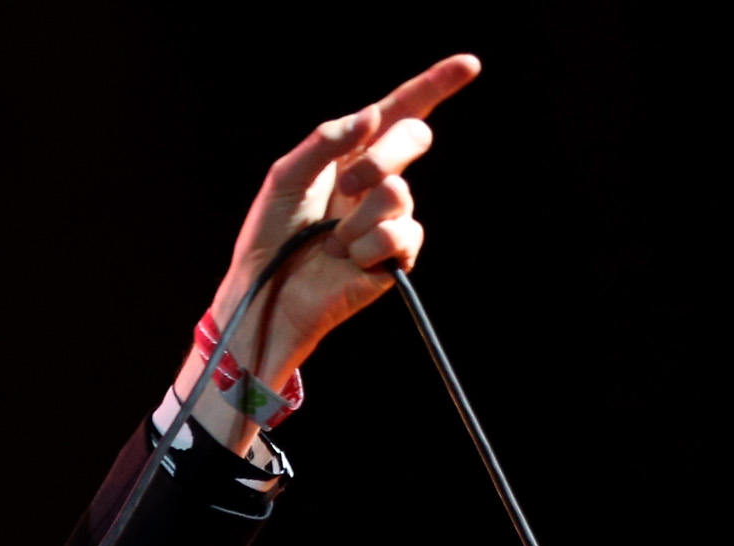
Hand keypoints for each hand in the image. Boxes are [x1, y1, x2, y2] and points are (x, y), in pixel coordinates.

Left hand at [194, 55, 481, 412]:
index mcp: (352, 154)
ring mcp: (390, 217)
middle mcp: (377, 180)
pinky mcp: (397, 255)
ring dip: (358, 217)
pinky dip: (366, 247)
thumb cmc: (270, 236)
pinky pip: (400, 234)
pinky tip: (346, 260)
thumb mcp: (286, 178)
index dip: (435, 85)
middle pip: (414, 136)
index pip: (400, 111)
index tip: (469, 64)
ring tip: (331, 241)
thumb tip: (371, 115)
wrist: (264, 293)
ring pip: (399, 192)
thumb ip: (325, 142)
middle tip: (346, 187)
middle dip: (382, 157)